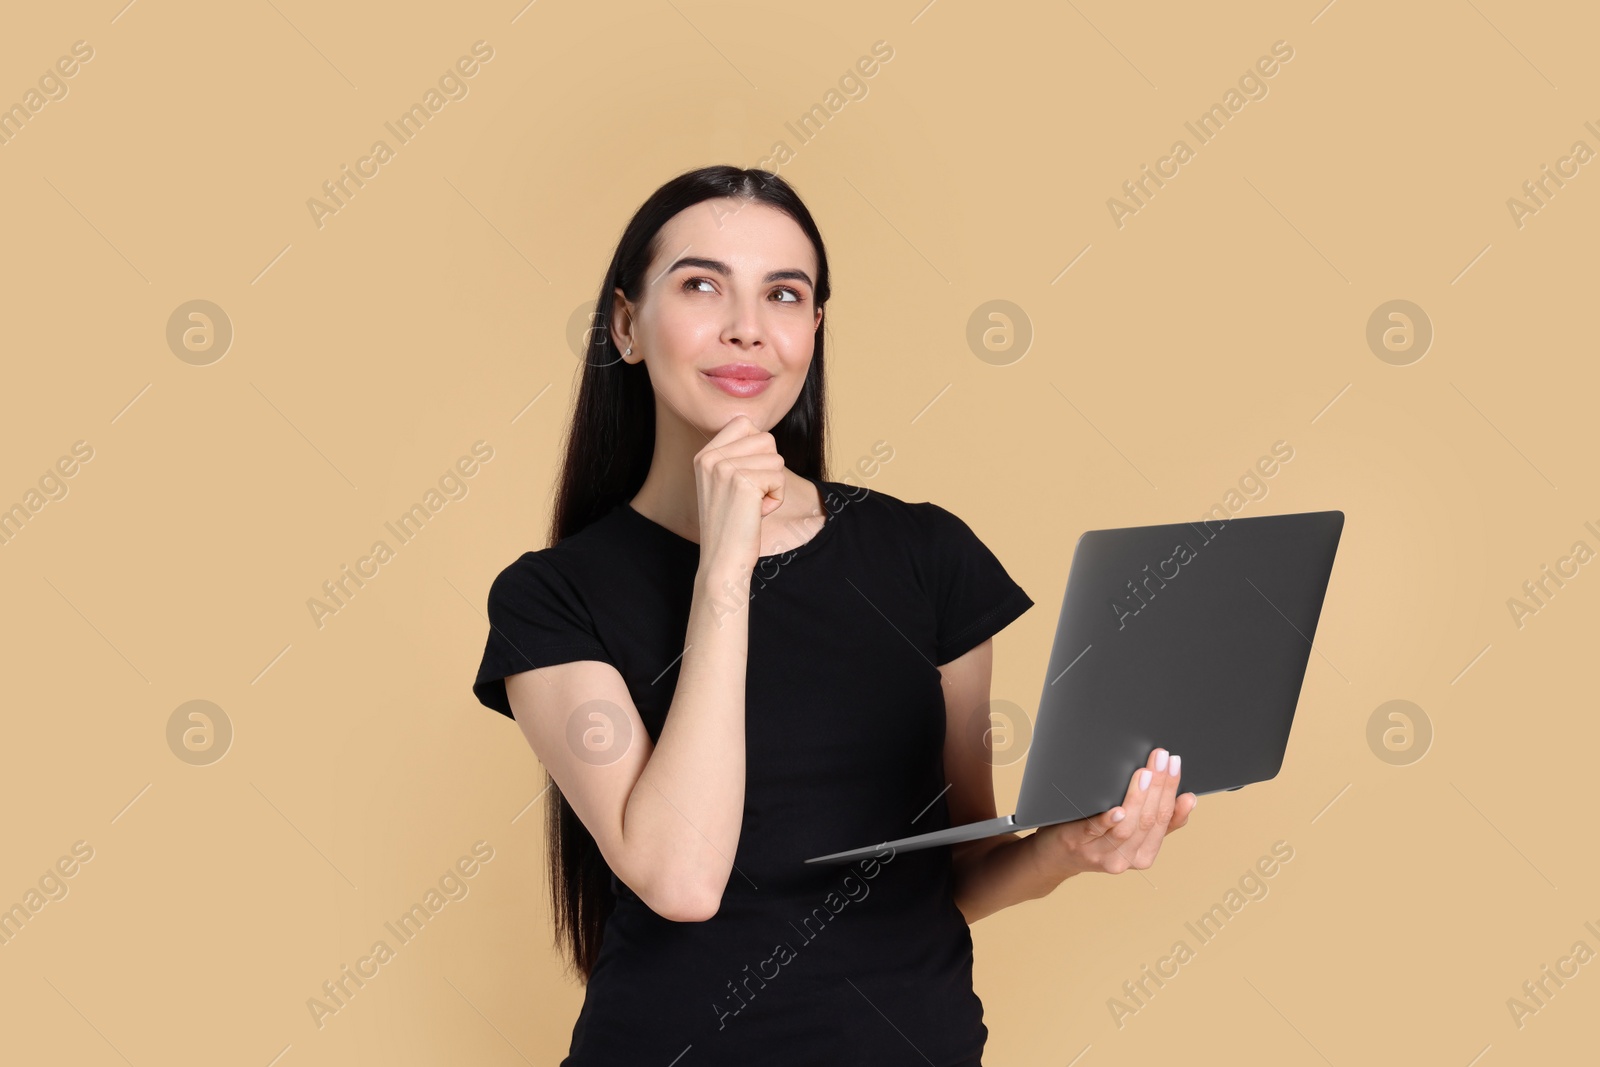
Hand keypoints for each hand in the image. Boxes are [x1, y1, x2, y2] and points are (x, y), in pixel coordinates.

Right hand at [693, 414, 786, 573]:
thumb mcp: (724, 482)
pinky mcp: (744, 482)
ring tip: (753, 505)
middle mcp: (711, 457)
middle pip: (766, 439)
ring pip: (776, 458)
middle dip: (769, 468)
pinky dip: (776, 498)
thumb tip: (762, 432)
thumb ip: (737, 455)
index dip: (758, 449)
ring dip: (774, 485)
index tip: (746, 478)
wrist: (723, 559)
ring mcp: (725, 468)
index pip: (744, 423)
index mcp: (704, 455)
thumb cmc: (731, 524)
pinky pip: (780, 478)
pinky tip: (758, 512)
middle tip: (750, 495)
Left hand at [1030, 748, 1197, 877]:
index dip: (1171, 791)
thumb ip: (1158, 822)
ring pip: (1127, 827)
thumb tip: (1188, 800)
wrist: (1054, 857)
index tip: (1175, 765)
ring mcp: (1099, 853)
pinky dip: (1108, 820)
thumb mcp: (1132, 835)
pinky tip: (1117, 810)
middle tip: (1162, 758)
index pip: (1165, 821)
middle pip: (1148, 821)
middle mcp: (1124, 859)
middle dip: (1159, 787)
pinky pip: (1094, 831)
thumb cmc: (1096, 839)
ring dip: (1138, 798)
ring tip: (1145, 773)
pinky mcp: (1075, 843)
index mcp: (1143, 855)